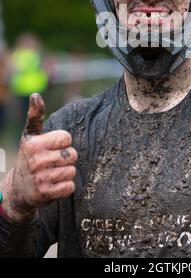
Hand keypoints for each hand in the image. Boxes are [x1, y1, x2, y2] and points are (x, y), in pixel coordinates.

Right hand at [1, 93, 76, 221]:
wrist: (18, 189)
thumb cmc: (29, 155)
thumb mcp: (30, 134)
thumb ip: (35, 115)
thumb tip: (35, 95)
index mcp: (34, 144)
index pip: (67, 138)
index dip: (63, 142)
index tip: (53, 146)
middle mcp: (36, 161)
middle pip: (72, 155)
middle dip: (67, 158)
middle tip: (54, 161)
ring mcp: (40, 179)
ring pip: (72, 171)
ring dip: (66, 172)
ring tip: (54, 172)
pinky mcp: (46, 194)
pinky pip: (69, 187)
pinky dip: (66, 186)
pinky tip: (55, 184)